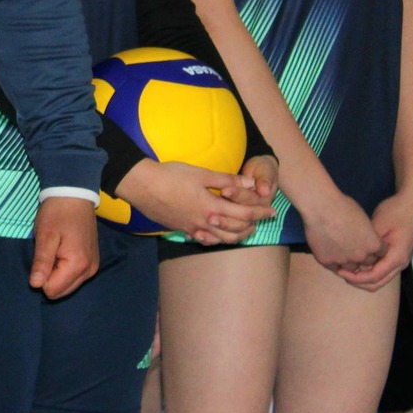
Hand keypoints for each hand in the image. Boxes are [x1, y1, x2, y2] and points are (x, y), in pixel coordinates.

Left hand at [31, 196, 98, 298]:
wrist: (75, 196)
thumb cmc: (57, 214)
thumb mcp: (45, 236)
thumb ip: (42, 262)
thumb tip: (35, 285)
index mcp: (78, 265)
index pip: (52, 290)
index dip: (41, 276)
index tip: (42, 256)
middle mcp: (89, 271)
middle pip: (62, 291)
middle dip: (49, 277)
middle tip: (48, 253)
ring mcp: (93, 267)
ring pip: (68, 286)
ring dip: (57, 273)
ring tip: (55, 251)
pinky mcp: (93, 262)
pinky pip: (75, 277)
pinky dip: (64, 269)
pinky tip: (62, 252)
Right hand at [114, 159, 272, 244]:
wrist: (141, 185)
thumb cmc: (170, 176)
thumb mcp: (200, 173)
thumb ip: (226, 179)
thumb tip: (250, 182)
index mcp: (212, 207)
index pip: (244, 214)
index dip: (260, 213)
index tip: (272, 210)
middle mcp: (205, 222)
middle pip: (236, 230)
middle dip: (253, 225)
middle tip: (261, 220)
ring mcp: (192, 228)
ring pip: (221, 239)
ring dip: (237, 236)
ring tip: (244, 230)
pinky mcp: (181, 229)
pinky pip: (204, 239)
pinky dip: (215, 239)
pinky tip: (217, 235)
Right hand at [294, 179, 385, 274]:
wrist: (321, 208)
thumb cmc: (343, 206)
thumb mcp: (363, 219)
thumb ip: (366, 233)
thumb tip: (363, 237)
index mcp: (374, 245)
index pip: (380, 253)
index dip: (373, 248)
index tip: (367, 242)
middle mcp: (361, 256)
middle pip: (366, 263)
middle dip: (362, 257)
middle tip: (353, 247)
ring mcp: (343, 260)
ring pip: (350, 268)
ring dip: (347, 262)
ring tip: (340, 251)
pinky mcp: (326, 261)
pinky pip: (333, 267)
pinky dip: (332, 262)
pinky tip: (329, 252)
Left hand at [340, 192, 412, 292]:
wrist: (411, 204)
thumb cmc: (394, 212)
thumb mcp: (377, 226)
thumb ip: (368, 245)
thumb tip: (354, 259)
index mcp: (397, 257)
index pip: (375, 276)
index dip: (356, 278)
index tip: (340, 271)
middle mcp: (400, 263)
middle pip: (377, 283)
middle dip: (358, 281)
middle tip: (340, 272)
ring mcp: (399, 261)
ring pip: (379, 278)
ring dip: (362, 277)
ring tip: (345, 268)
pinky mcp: (395, 256)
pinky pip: (381, 270)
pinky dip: (368, 271)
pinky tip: (354, 262)